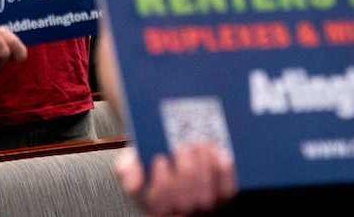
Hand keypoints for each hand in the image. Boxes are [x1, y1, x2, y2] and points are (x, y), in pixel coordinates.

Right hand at [114, 143, 236, 214]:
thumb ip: (127, 168)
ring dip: (204, 167)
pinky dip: (224, 172)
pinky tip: (219, 153)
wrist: (167, 151)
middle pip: (185, 198)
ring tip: (198, 144)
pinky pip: (227, 190)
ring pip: (206, 195)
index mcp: (154, 205)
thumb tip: (132, 182)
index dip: (161, 182)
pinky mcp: (221, 197)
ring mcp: (201, 206)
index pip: (158, 202)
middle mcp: (179, 210)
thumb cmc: (148, 158)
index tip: (159, 158)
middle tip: (182, 147)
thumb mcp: (131, 161)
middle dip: (185, 171)